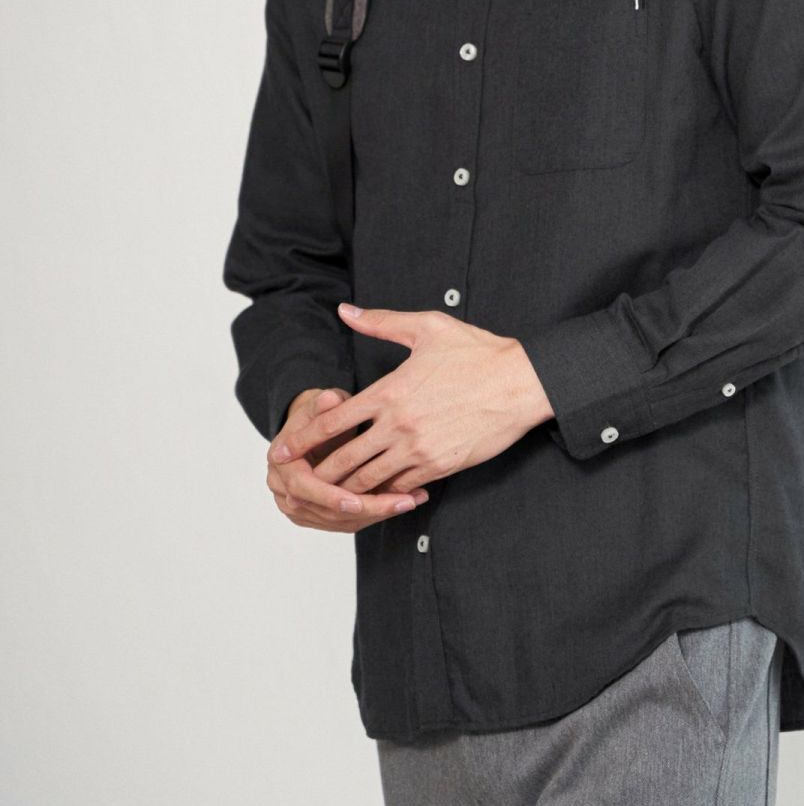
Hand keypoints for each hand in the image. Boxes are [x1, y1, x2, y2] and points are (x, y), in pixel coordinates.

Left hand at [267, 307, 554, 494]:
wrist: (521, 384)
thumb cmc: (477, 352)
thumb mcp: (428, 328)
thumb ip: (381, 322)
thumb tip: (346, 310)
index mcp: (389, 391)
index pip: (332, 420)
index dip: (301, 439)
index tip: (281, 451)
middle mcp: (398, 425)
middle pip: (343, 459)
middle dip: (316, 473)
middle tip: (298, 482)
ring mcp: (418, 450)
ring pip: (368, 480)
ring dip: (346, 490)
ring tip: (330, 494)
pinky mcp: (439, 467)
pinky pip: (400, 488)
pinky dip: (384, 494)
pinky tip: (376, 495)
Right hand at [267, 386, 430, 531]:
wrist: (313, 430)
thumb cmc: (319, 415)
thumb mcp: (320, 404)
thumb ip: (324, 403)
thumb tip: (329, 399)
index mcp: (281, 466)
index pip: (304, 489)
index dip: (330, 496)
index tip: (358, 501)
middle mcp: (286, 492)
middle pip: (327, 512)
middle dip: (367, 508)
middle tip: (403, 502)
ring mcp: (301, 508)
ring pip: (341, 521)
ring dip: (378, 514)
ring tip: (412, 501)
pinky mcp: (320, 516)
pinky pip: (349, 521)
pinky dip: (375, 514)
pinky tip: (404, 503)